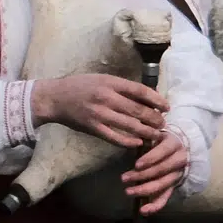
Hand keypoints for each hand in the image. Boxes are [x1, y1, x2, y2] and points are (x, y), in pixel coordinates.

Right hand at [33, 72, 170, 146]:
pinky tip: (138, 143)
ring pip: (129, 124)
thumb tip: (147, 96)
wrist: (55, 98)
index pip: (140, 91)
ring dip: (146, 131)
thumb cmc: (81, 86)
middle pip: (138, 109)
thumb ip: (122, 87)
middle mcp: (106, 97)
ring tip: (156, 135)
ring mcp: (99, 114)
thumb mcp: (103, 79)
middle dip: (155, 118)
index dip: (157, 100)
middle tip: (164, 124)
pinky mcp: (92, 127)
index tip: (167, 107)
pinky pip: (113, 137)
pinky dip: (127, 141)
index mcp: (111, 83)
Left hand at [118, 131, 190, 215]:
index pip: (163, 151)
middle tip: (124, 178)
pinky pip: (166, 197)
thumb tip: (130, 138)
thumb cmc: (160, 139)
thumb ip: (145, 137)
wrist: (180, 146)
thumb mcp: (155, 134)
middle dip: (142, 176)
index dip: (150, 158)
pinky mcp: (173, 185)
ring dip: (144, 190)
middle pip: (161, 170)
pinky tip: (144, 211)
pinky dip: (155, 206)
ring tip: (128, 192)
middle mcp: (179, 159)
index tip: (136, 164)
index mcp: (174, 144)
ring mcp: (177, 174)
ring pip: (162, 184)